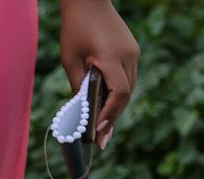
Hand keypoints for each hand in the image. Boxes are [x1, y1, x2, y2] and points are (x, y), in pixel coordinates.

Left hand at [59, 0, 139, 147]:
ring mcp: (133, 52)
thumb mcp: (70, 60)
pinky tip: (109, 107)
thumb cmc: (75, 28)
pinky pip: (128, 78)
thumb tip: (81, 113)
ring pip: (129, 88)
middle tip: (101, 140)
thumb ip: (77, 87)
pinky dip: (119, 94)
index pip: (118, 93)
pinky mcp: (133, 50)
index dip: (109, 114)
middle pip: (125, 95)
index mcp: (111, 57)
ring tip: (104, 128)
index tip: (99, 131)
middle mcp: (127, 55)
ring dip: (117, 108)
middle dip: (113, 118)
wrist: (89, 0)